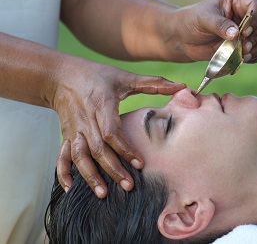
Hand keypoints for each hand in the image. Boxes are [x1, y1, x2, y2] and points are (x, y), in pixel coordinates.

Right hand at [53, 59, 185, 197]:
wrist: (62, 76)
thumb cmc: (97, 75)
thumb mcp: (124, 77)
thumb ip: (153, 83)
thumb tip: (182, 86)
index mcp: (101, 104)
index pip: (111, 132)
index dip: (125, 149)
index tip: (140, 164)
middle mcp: (86, 119)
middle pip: (97, 149)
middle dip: (112, 169)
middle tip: (128, 186)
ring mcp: (74, 129)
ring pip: (80, 156)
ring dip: (90, 175)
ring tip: (103, 194)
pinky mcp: (67, 135)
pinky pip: (62, 156)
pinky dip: (64, 172)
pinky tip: (71, 188)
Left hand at [172, 0, 256, 62]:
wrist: (184, 39)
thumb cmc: (192, 22)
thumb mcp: (203, 19)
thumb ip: (220, 25)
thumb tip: (236, 34)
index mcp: (239, 0)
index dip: (255, 19)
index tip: (244, 32)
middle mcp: (248, 13)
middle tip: (244, 46)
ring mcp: (249, 31)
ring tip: (244, 55)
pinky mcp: (246, 46)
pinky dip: (256, 57)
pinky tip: (244, 60)